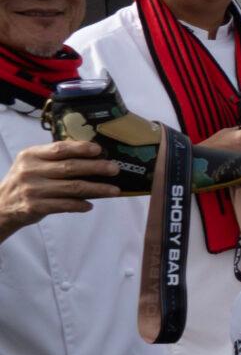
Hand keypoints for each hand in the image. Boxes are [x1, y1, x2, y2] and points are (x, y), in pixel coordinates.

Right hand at [0, 140, 120, 233]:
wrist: (2, 205)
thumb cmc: (27, 180)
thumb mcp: (33, 163)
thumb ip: (54, 158)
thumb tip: (93, 156)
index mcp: (31, 155)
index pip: (59, 149)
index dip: (80, 148)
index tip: (99, 150)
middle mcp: (30, 171)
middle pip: (69, 168)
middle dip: (96, 168)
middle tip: (115, 169)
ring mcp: (33, 189)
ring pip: (72, 188)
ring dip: (96, 189)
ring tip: (114, 190)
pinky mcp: (35, 206)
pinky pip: (64, 205)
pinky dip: (79, 205)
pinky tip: (90, 205)